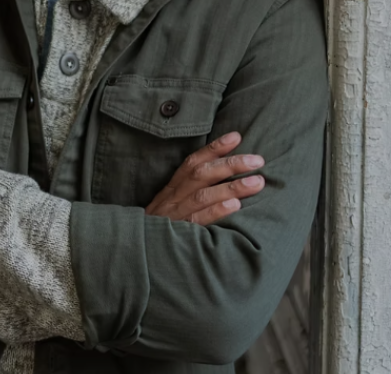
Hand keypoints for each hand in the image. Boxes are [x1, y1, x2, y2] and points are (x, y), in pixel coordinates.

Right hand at [145, 132, 265, 225]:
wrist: (133, 253)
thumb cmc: (159, 229)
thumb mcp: (169, 206)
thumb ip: (188, 193)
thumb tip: (221, 178)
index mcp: (171, 189)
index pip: (192, 162)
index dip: (214, 148)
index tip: (236, 137)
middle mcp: (173, 198)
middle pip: (201, 174)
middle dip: (230, 164)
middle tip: (257, 160)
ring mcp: (175, 215)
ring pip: (203, 195)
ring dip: (231, 187)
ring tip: (257, 183)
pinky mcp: (178, 234)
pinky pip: (198, 220)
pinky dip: (216, 211)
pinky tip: (235, 205)